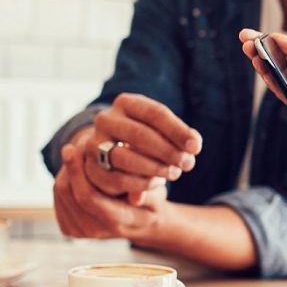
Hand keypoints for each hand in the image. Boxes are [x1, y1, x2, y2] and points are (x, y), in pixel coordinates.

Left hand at [53, 144, 168, 239]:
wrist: (143, 222)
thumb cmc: (152, 200)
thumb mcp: (157, 194)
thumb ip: (148, 192)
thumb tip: (137, 195)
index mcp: (117, 222)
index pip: (87, 197)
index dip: (76, 171)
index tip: (72, 147)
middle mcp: (95, 231)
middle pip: (68, 193)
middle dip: (70, 166)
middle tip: (74, 145)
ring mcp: (80, 232)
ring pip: (61, 193)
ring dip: (66, 171)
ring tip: (77, 152)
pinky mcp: (69, 228)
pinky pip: (59, 197)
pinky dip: (65, 179)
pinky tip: (77, 168)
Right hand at [79, 93, 201, 200]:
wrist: (111, 149)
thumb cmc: (147, 136)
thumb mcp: (161, 129)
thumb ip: (178, 135)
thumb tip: (193, 145)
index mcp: (126, 103)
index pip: (155, 113)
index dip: (178, 131)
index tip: (196, 147)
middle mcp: (106, 119)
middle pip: (139, 134)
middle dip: (168, 151)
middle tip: (188, 164)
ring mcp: (94, 143)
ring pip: (125, 157)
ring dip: (154, 168)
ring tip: (174, 173)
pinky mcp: (90, 167)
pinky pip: (116, 178)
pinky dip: (141, 183)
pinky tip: (157, 182)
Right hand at [238, 29, 286, 143]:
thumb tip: (278, 37)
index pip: (277, 44)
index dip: (261, 38)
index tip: (247, 33)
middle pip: (268, 57)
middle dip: (254, 48)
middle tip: (244, 39)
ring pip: (269, 73)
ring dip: (258, 62)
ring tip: (251, 51)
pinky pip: (277, 88)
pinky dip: (269, 78)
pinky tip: (262, 68)